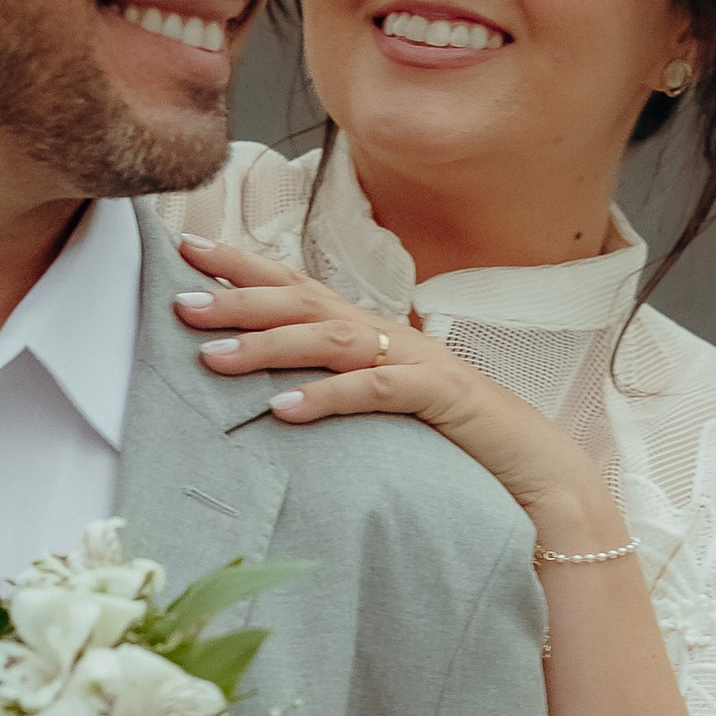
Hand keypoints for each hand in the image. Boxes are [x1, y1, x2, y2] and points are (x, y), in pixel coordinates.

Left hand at [175, 237, 606, 535]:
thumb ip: (334, 382)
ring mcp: (415, 361)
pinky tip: (285, 411)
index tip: (187, 251)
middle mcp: (387, 334)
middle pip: (304, 303)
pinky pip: (375, 393)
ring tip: (215, 358)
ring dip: (270, 347)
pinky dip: (328, 398)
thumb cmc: (450, 437)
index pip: (297, 286)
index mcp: (370, 331)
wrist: (533, 465)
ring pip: (331, 341)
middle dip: (239, 298)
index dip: (243, 266)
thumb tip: (266, 386)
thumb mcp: (380, 401)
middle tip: (181, 302)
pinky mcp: (439, 396)